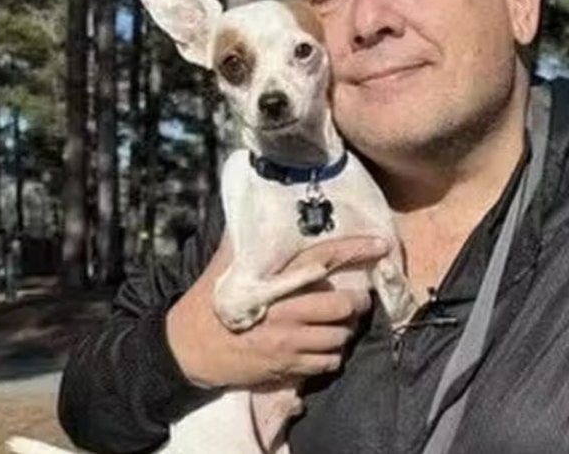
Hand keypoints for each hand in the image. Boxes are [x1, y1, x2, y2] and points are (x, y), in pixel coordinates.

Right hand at [166, 234, 388, 387]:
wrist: (187, 349)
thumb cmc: (209, 302)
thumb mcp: (225, 264)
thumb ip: (248, 238)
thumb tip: (258, 201)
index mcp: (271, 279)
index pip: (323, 258)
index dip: (356, 250)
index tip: (381, 245)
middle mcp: (284, 310)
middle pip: (344, 305)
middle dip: (356, 302)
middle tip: (356, 299)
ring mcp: (287, 342)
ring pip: (341, 336)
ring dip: (345, 330)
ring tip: (339, 323)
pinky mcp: (287, 367)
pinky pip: (328, 362)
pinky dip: (332, 355)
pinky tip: (323, 346)